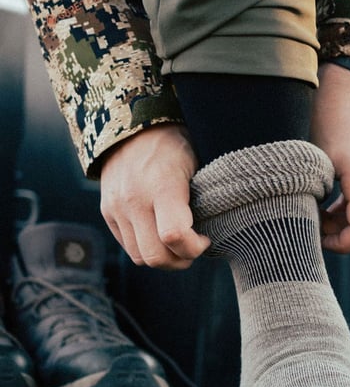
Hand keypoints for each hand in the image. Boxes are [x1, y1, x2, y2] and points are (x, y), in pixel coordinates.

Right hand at [99, 124, 210, 269]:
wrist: (130, 125)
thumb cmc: (172, 146)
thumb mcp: (194, 168)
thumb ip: (196, 204)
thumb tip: (205, 235)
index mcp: (162, 186)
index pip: (174, 236)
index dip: (194, 247)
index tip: (205, 239)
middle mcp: (134, 200)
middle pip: (156, 256)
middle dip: (180, 260)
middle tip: (192, 248)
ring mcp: (117, 208)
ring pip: (140, 257)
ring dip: (162, 257)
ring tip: (177, 244)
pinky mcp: (107, 212)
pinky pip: (127, 246)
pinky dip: (145, 247)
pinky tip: (159, 233)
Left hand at [311, 63, 349, 253]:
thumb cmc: (323, 115)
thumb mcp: (307, 155)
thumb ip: (304, 191)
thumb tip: (292, 224)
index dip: (342, 243)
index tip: (316, 235)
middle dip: (346, 239)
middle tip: (316, 227)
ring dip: (347, 226)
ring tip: (318, 214)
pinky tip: (329, 203)